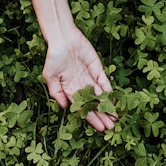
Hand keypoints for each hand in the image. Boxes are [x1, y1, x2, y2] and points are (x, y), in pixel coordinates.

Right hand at [32, 0, 116, 131]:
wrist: (63, 38)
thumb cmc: (54, 56)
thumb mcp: (50, 76)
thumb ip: (56, 92)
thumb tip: (63, 107)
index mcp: (70, 89)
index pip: (83, 108)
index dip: (91, 118)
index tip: (100, 128)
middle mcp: (81, 85)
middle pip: (94, 104)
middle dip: (102, 116)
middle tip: (112, 127)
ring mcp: (90, 77)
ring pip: (101, 95)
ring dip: (108, 107)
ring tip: (115, 118)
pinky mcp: (97, 68)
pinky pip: (104, 81)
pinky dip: (109, 91)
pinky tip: (114, 100)